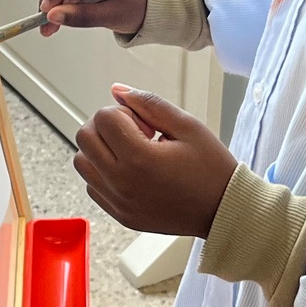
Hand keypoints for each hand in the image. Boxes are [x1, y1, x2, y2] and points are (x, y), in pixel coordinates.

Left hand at [73, 85, 237, 237]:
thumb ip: (149, 103)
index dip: (124, 112)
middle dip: (106, 126)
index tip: (147, 125)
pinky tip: (131, 171)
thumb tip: (117, 91)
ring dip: (100, 150)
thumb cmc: (211, 169)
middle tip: (137, 134)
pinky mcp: (120, 215)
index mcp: (139, 159)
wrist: (223, 211)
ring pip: (82, 162)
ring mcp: (118, 202)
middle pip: (84, 137)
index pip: (103, 117)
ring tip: (132, 152)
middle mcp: (122, 183)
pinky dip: (103, 173)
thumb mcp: (187, 126)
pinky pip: (92, 186)